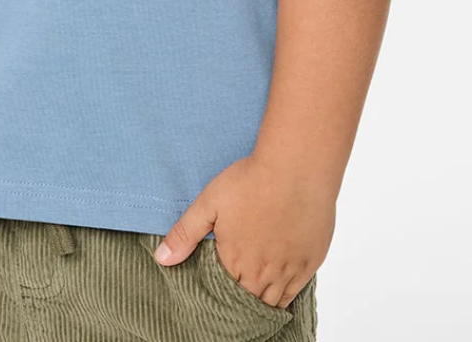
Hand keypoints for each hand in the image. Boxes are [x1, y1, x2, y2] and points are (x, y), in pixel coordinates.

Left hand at [152, 150, 334, 308]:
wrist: (295, 168)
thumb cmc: (252, 180)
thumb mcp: (209, 202)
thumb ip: (186, 233)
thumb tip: (162, 259)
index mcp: (235, 261)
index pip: (222, 292)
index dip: (216, 290)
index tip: (213, 284)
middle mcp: (262, 274)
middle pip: (246, 301)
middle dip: (237, 300)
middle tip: (230, 292)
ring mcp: (288, 271)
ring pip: (271, 303)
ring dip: (259, 301)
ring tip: (250, 294)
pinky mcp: (309, 264)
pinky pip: (294, 294)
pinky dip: (283, 298)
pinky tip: (276, 289)